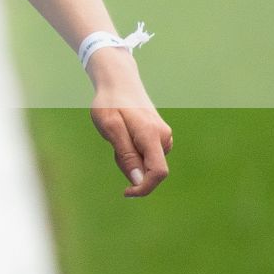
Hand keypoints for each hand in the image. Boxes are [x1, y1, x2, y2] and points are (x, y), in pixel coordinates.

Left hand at [87, 51, 173, 197]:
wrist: (118, 81)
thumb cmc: (110, 103)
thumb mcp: (110, 128)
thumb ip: (126, 154)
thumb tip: (138, 181)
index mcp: (152, 135)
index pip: (158, 172)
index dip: (144, 188)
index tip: (126, 192)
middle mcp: (163, 137)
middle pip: (150, 169)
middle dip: (130, 167)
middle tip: (112, 145)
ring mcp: (164, 136)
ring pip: (146, 162)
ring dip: (129, 159)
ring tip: (116, 136)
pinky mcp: (160, 136)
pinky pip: (146, 154)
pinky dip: (133, 152)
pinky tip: (123, 135)